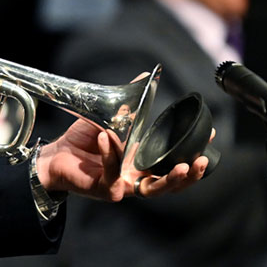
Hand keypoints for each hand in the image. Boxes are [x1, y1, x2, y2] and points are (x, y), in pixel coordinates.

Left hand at [36, 117, 209, 201]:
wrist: (55, 154)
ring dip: (169, 179)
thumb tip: (146, 76)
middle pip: (172, 184)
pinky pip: (114, 172)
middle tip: (201, 160)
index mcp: (143, 162)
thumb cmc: (83, 139)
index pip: (175, 160)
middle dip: (190, 174)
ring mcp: (124, 186)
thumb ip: (130, 102)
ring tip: (180, 165)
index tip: (210, 135)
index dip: (193, 151)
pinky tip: (107, 136)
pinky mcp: (106, 189)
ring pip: (153, 190)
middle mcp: (137, 176)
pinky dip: (111, 153)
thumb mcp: (111, 117)